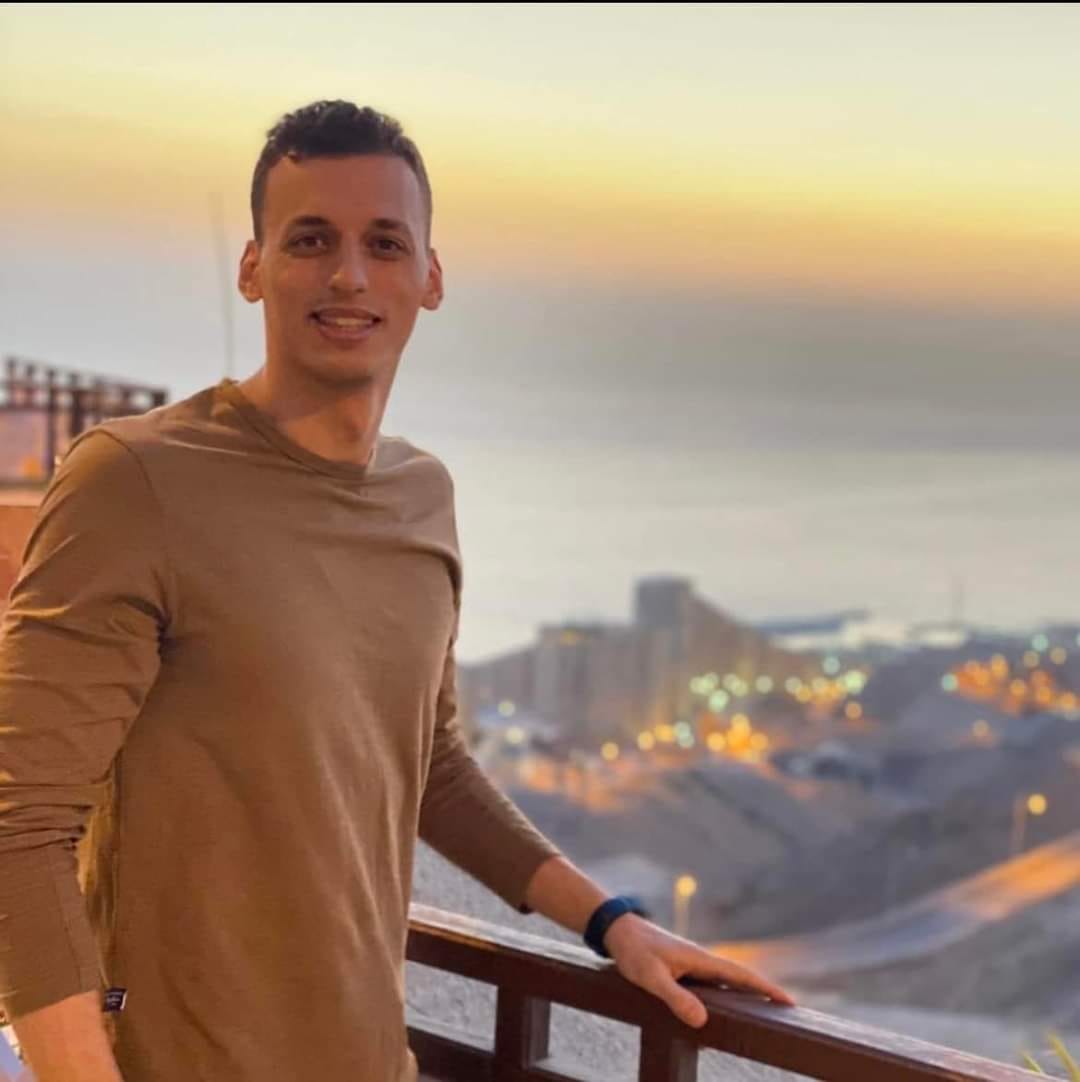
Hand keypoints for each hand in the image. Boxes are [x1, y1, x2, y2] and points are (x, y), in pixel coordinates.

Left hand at [603, 914, 795, 1028]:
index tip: (789, 1001)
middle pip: (740, 978)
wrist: (617, 929)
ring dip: (746, 993)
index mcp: (701, 959)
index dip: (765, 988)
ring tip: (764, 1011)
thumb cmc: (634, 950)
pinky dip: (726, 994)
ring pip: (726, 981)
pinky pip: (712, 984)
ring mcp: (693, 964)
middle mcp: (702, 961)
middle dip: (763, 992)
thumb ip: (675, 997)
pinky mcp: (683, 969)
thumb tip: (702, 1021)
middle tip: (787, 1010)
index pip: (741, 975)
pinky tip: (725, 1008)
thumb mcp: (651, 977)